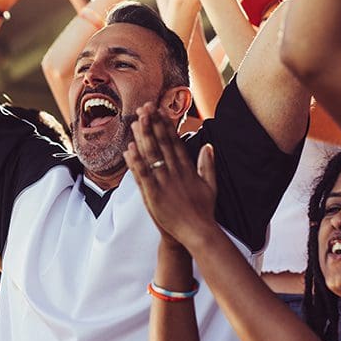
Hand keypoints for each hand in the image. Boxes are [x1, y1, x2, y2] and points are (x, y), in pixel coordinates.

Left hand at [125, 103, 216, 244]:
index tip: (160, 111)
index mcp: (188, 169)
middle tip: (145, 108)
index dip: (167, 126)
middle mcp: (176, 173)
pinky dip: (136, 162)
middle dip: (153, 124)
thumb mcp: (210, 185)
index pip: (175, 142)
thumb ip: (208, 165)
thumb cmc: (203, 211)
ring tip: (136, 121)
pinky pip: (143, 175)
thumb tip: (208, 146)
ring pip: (151, 156)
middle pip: (162, 144)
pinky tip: (129, 149)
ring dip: (143, 137)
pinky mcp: (154, 195)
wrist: (197, 232)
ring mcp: (164, 183)